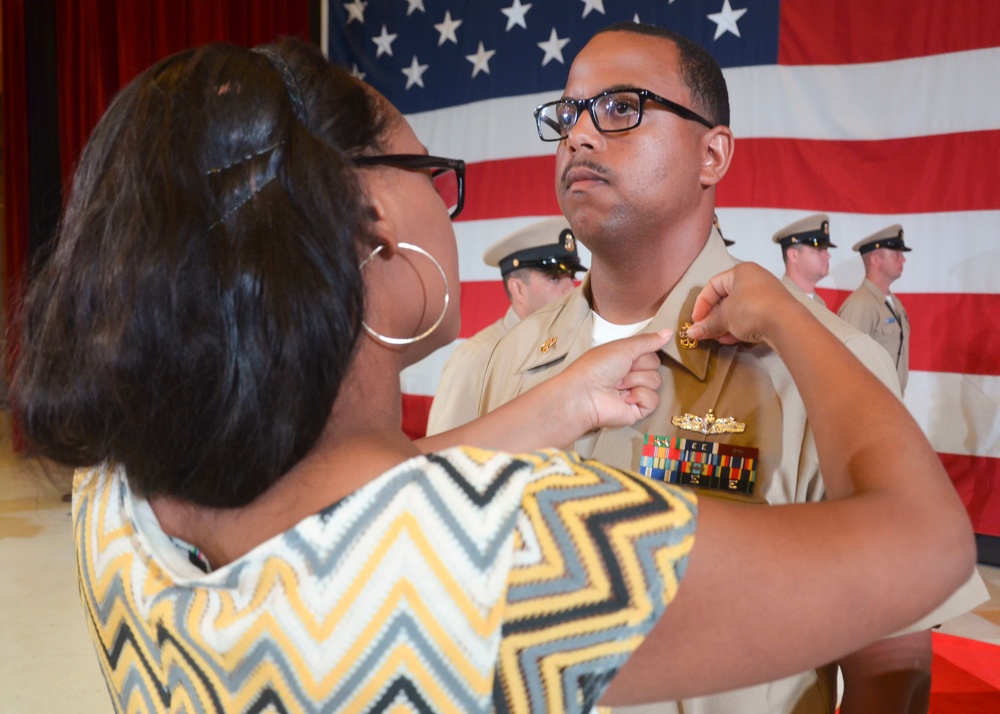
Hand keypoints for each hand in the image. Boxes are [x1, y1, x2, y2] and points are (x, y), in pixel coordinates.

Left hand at [561, 329, 670, 430]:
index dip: (642, 353)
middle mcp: (631, 375)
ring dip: (635, 381)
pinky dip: (639, 397)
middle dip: (638, 367)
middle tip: (619, 372)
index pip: (651, 353)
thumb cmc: (597, 367)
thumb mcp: (623, 347)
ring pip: (655, 382)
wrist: (585, 394)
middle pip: (655, 367)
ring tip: (617, 386)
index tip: (629, 356)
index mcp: (626, 359)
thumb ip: (647, 341)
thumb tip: (669, 332)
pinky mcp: (638, 411)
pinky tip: (624, 399)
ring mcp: (635, 393)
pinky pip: (653, 400)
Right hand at [686, 263, 802, 346]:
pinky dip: (738, 327)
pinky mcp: (774, 310)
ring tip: (717, 338)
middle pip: (725, 298)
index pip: (713, 285)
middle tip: (705, 332)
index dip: (701, 304)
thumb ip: (707, 325)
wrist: (786, 324)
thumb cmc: (751, 310)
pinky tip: (731, 340)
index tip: (696, 321)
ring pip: (738, 309)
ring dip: (725, 324)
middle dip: (713, 317)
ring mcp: (766, 295)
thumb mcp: (724, 317)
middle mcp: (754, 279)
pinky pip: (750, 317)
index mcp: (741, 272)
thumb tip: (691, 334)